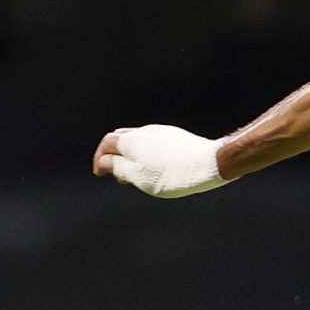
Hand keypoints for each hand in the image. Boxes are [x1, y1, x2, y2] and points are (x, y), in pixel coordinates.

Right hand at [92, 125, 227, 196]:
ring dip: (133, 156)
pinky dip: (148, 154)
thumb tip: (105, 161)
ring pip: (139, 141)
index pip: (106, 143)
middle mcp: (144, 131)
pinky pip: (155, 143)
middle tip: (118, 175)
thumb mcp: (139, 177)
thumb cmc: (173, 174)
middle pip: (121, 139)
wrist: (210, 163)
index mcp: (130, 140)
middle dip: (116, 156)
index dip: (100, 158)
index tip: (100, 173)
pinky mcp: (176, 136)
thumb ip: (118, 168)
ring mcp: (161, 132)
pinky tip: (157, 168)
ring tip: (138, 175)